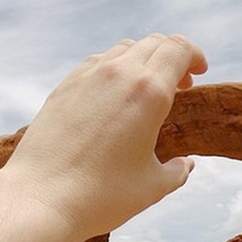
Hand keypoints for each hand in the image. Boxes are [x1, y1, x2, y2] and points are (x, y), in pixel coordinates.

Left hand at [6, 34, 207, 238]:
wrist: (41, 197)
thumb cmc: (101, 195)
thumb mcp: (153, 186)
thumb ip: (177, 171)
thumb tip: (185, 165)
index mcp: (149, 92)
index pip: (179, 49)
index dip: (195, 55)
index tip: (199, 73)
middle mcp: (118, 74)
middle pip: (154, 43)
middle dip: (173, 58)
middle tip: (180, 85)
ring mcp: (87, 77)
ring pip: (124, 49)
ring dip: (143, 60)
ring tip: (146, 89)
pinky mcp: (64, 87)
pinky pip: (96, 62)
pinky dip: (114, 69)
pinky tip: (112, 96)